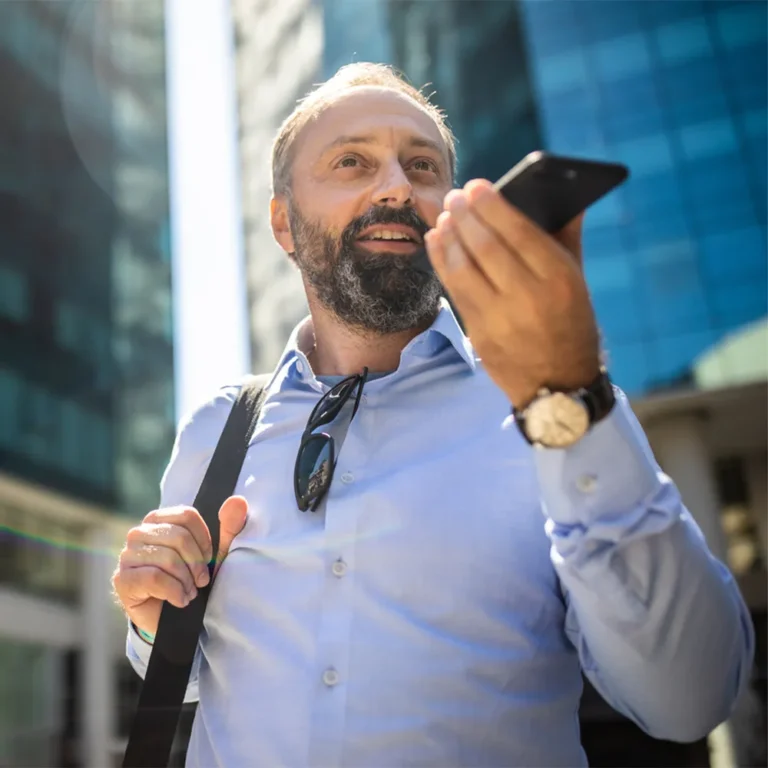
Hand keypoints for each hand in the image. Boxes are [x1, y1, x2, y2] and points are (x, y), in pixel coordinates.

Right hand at [111, 496, 248, 636]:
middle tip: (200, 582)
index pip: (187, 515)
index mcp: (159, 520)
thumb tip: (237, 501)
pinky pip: (155, 578)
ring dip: (186, 581)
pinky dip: (175, 592)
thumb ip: (230, 527)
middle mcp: (138, 533)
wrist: (175, 621)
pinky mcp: (123, 580)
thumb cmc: (193, 580)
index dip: (203, 540)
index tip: (208, 559)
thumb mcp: (216, 554)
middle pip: (179, 537)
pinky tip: (179, 600)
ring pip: (168, 559)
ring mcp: (127, 556)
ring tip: (189, 592)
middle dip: (196, 564)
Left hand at [424, 179, 600, 408]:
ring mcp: (499, 319)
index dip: (492, 206)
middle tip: (454, 196)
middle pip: (486, 247)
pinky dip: (442, 262)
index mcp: (558, 279)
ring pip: (463, 268)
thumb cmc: (571, 324)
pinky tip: (437, 242)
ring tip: (443, 217)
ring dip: (448, 238)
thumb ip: (567, 237)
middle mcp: (527, 297)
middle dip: (465, 216)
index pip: (519, 232)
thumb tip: (566, 195)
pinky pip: (454, 291)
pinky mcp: (478, 334)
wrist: (557, 385)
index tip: (477, 186)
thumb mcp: (577, 281)